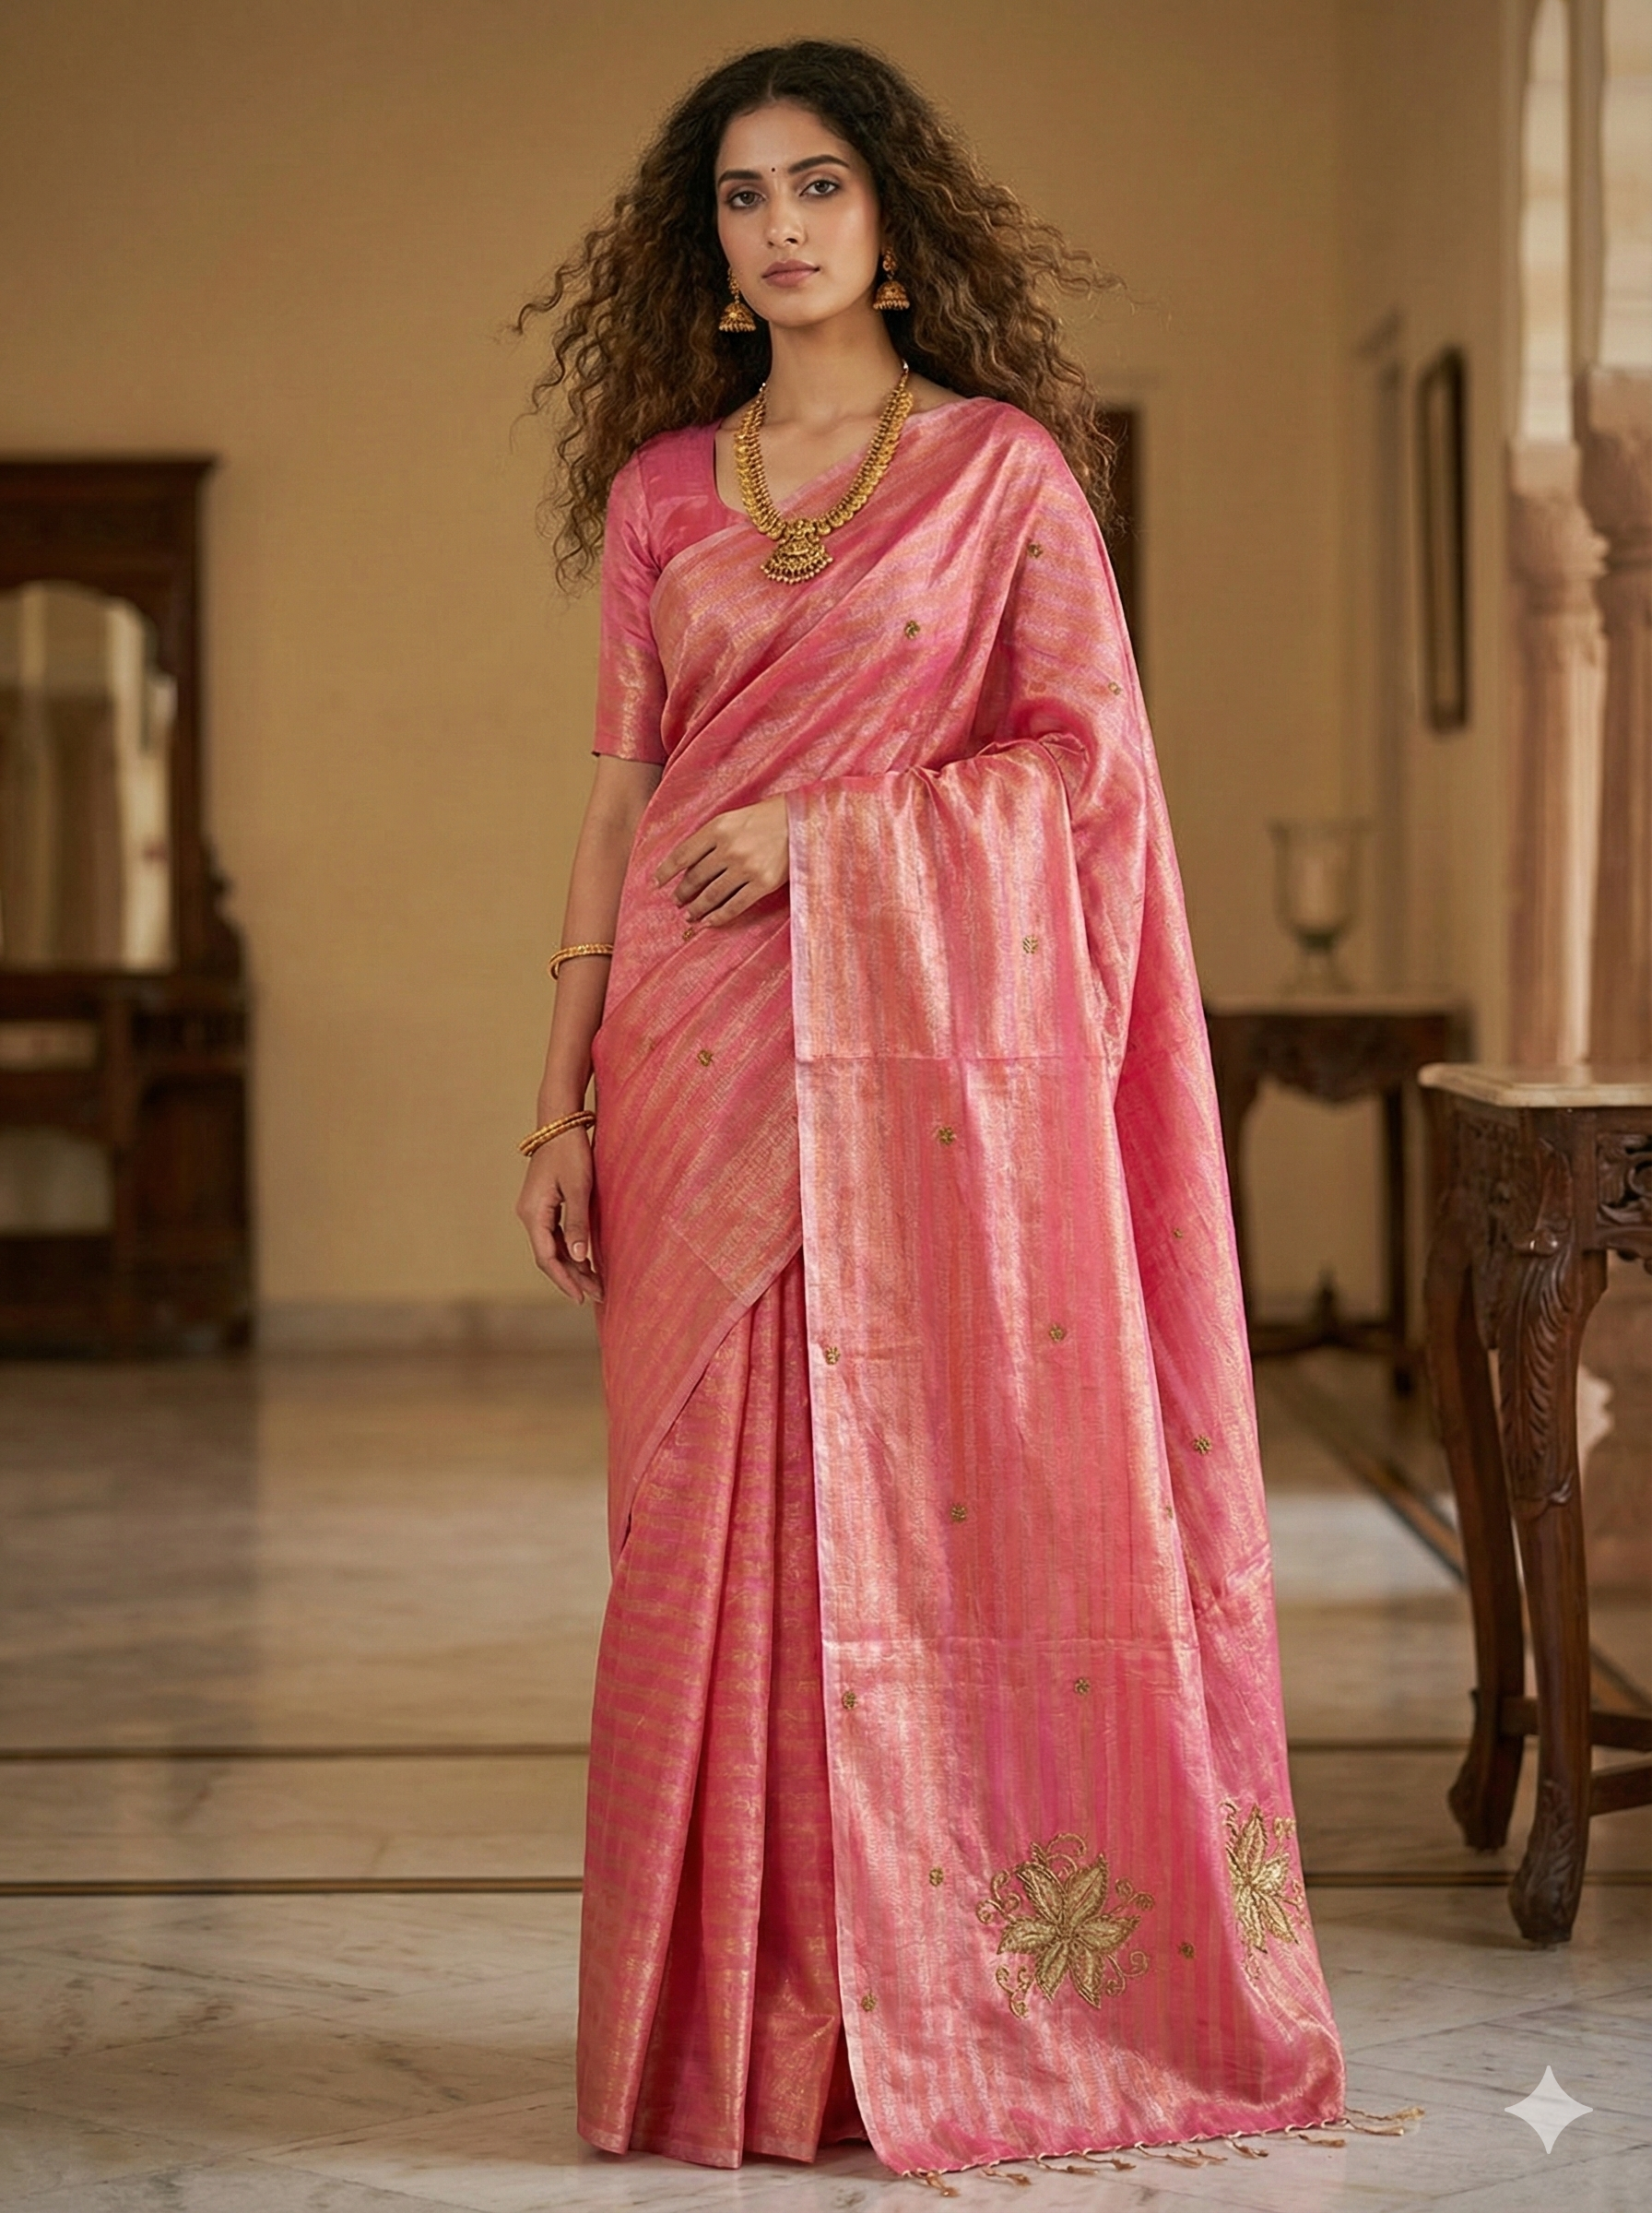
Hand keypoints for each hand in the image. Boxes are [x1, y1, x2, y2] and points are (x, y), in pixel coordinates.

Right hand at [515, 1128, 601, 1302]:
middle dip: (572, 1277)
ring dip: (572, 1265)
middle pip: (548, 1256)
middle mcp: (529, 1214)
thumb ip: (577, 1224)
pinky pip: (554, 1235)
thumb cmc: (571, 1152)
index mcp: (533, 1213)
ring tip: (595, 1283)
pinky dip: (569, 1250)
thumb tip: (578, 1259)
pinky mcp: (543, 1204)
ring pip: (552, 1247)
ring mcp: (535, 1209)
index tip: (582, 1297)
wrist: (560, 1122)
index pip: (546, 1257)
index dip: (564, 1280)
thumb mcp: (578, 1188)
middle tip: (598, 1294)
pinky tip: (586, 1261)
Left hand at [654, 797, 788, 925]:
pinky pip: (734, 906)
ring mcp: (746, 868)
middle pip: (695, 877)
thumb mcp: (735, 816)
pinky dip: (718, 917)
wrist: (805, 820)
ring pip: (712, 895)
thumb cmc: (769, 816)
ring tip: (689, 915)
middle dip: (682, 893)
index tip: (656, 883)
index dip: (666, 871)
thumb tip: (690, 863)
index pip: (682, 854)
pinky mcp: (762, 884)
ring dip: (696, 908)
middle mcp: (729, 848)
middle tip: (676, 901)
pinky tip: (708, 923)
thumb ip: (713, 836)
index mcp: (719, 827)